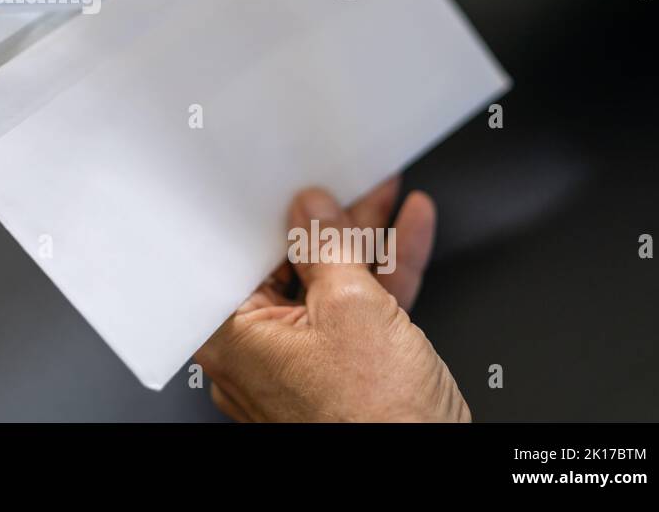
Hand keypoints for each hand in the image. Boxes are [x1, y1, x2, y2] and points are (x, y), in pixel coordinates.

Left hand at [195, 179, 470, 421]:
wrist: (426, 475)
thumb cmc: (372, 421)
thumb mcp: (353, 308)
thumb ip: (330, 248)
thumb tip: (315, 212)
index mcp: (233, 337)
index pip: (242, 257)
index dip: (271, 214)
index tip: (296, 183)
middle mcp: (257, 355)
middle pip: (289, 269)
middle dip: (328, 223)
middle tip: (350, 183)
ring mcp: (301, 368)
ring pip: (330, 288)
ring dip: (363, 241)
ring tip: (385, 192)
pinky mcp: (342, 378)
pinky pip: (358, 315)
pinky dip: (384, 277)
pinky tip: (407, 231)